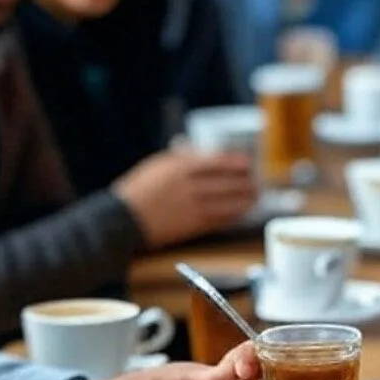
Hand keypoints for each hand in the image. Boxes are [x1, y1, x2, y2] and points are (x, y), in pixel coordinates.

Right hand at [116, 150, 257, 248]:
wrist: (122, 220)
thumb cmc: (137, 189)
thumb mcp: (156, 164)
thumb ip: (180, 158)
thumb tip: (202, 153)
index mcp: (179, 168)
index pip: (216, 162)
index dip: (235, 162)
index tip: (248, 162)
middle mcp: (189, 187)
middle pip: (226, 183)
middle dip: (244, 182)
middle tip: (257, 181)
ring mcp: (191, 208)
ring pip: (226, 203)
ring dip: (244, 200)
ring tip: (255, 197)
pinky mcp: (191, 226)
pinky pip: (218, 220)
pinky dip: (232, 216)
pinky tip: (241, 212)